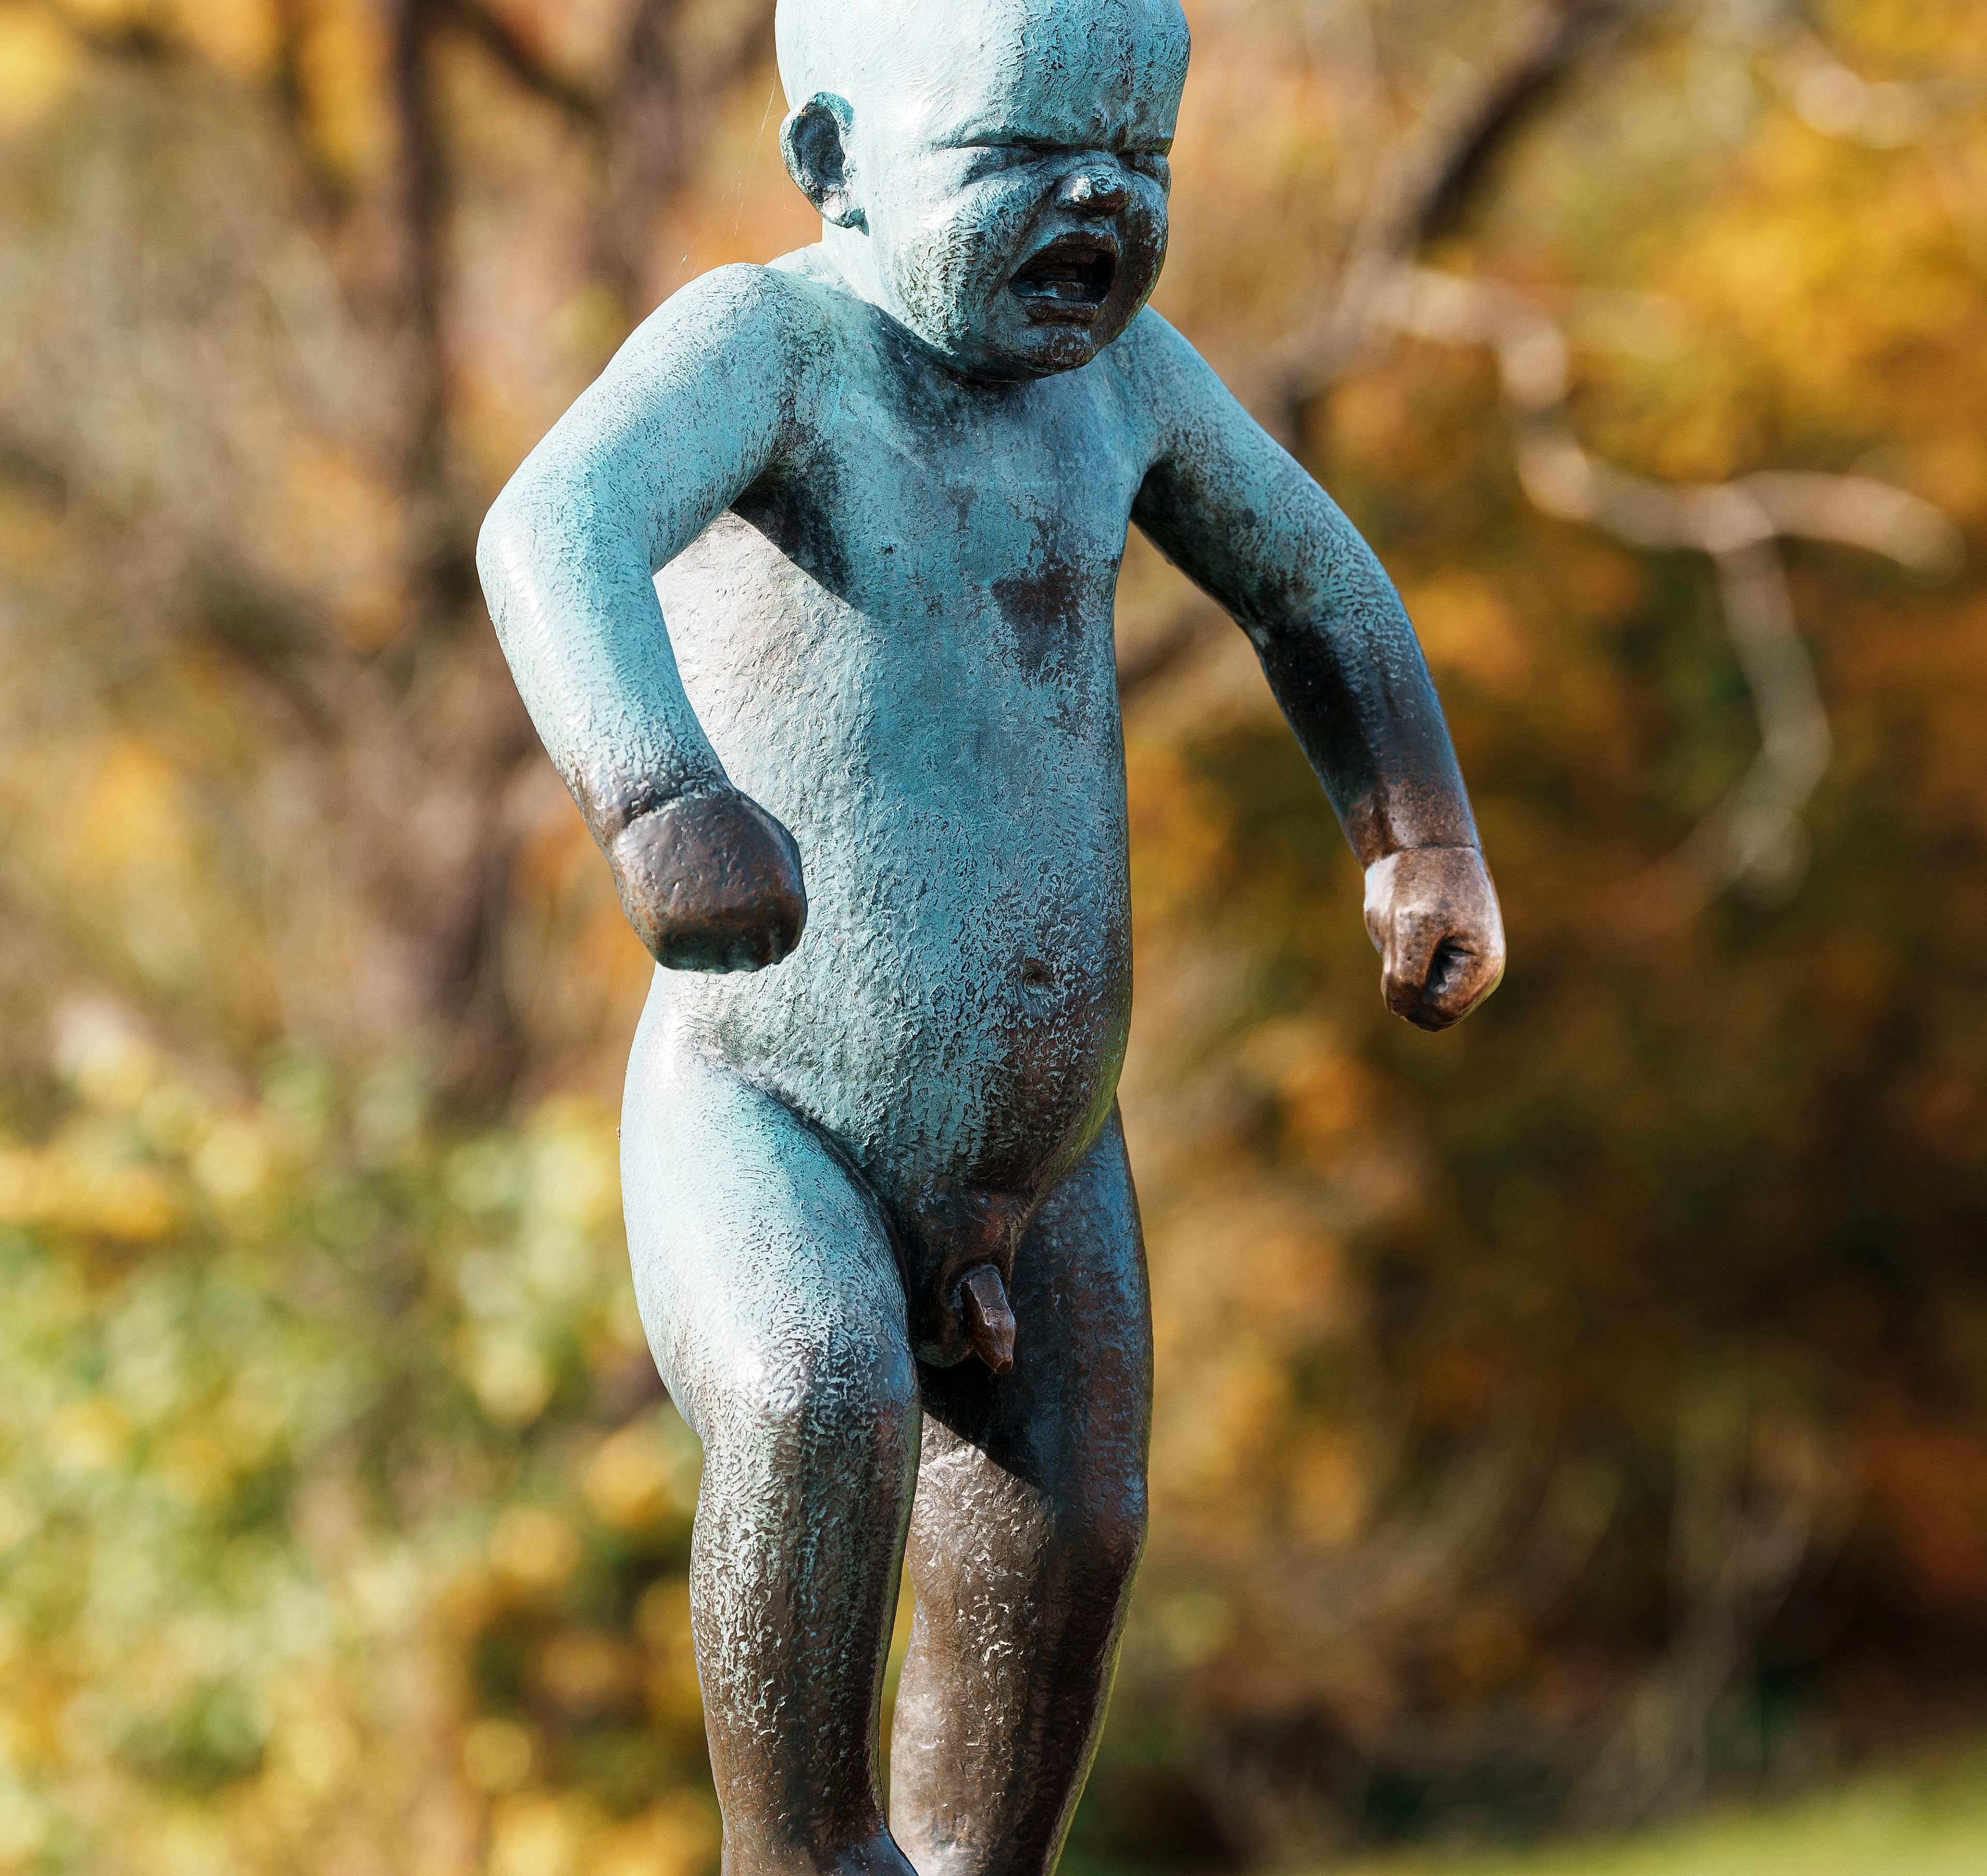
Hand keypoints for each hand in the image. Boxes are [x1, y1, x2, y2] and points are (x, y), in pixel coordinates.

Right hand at [609, 788, 806, 972]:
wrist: (659, 804)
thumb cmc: (723, 822)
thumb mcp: (776, 846)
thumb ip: (790, 894)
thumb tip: (786, 941)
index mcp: (784, 905)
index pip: (782, 946)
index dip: (763, 933)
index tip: (745, 912)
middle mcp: (751, 926)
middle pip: (753, 961)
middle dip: (739, 942)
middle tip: (718, 908)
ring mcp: (709, 937)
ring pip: (717, 964)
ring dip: (708, 941)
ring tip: (694, 896)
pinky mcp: (668, 944)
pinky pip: (683, 957)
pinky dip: (678, 937)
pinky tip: (672, 901)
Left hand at [1363, 845, 1504, 1031]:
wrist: (1421, 845)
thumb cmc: (1417, 883)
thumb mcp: (1407, 928)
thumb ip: (1405, 976)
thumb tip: (1401, 1009)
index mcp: (1483, 969)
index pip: (1440, 1013)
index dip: (1409, 996)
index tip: (1399, 955)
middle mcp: (1481, 976)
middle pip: (1435, 1016)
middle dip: (1409, 991)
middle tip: (1401, 947)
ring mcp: (1466, 971)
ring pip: (1424, 1005)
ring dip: (1405, 980)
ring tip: (1407, 941)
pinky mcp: (1447, 963)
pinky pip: (1419, 988)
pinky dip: (1404, 971)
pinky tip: (1406, 940)